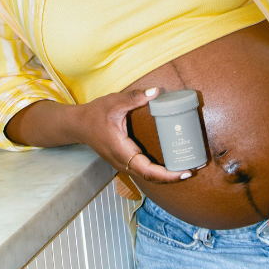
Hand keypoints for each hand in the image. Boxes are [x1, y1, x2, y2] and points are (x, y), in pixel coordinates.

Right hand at [74, 87, 189, 183]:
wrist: (77, 125)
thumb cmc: (94, 114)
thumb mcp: (114, 102)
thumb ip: (135, 97)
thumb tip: (157, 91)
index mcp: (122, 151)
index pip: (147, 170)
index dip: (167, 175)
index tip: (184, 172)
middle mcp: (123, 162)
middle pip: (150, 177)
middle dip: (171, 177)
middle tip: (192, 169)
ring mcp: (122, 164)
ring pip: (146, 176)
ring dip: (165, 176)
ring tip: (184, 168)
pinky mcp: (123, 160)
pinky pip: (142, 170)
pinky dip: (157, 171)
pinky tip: (168, 165)